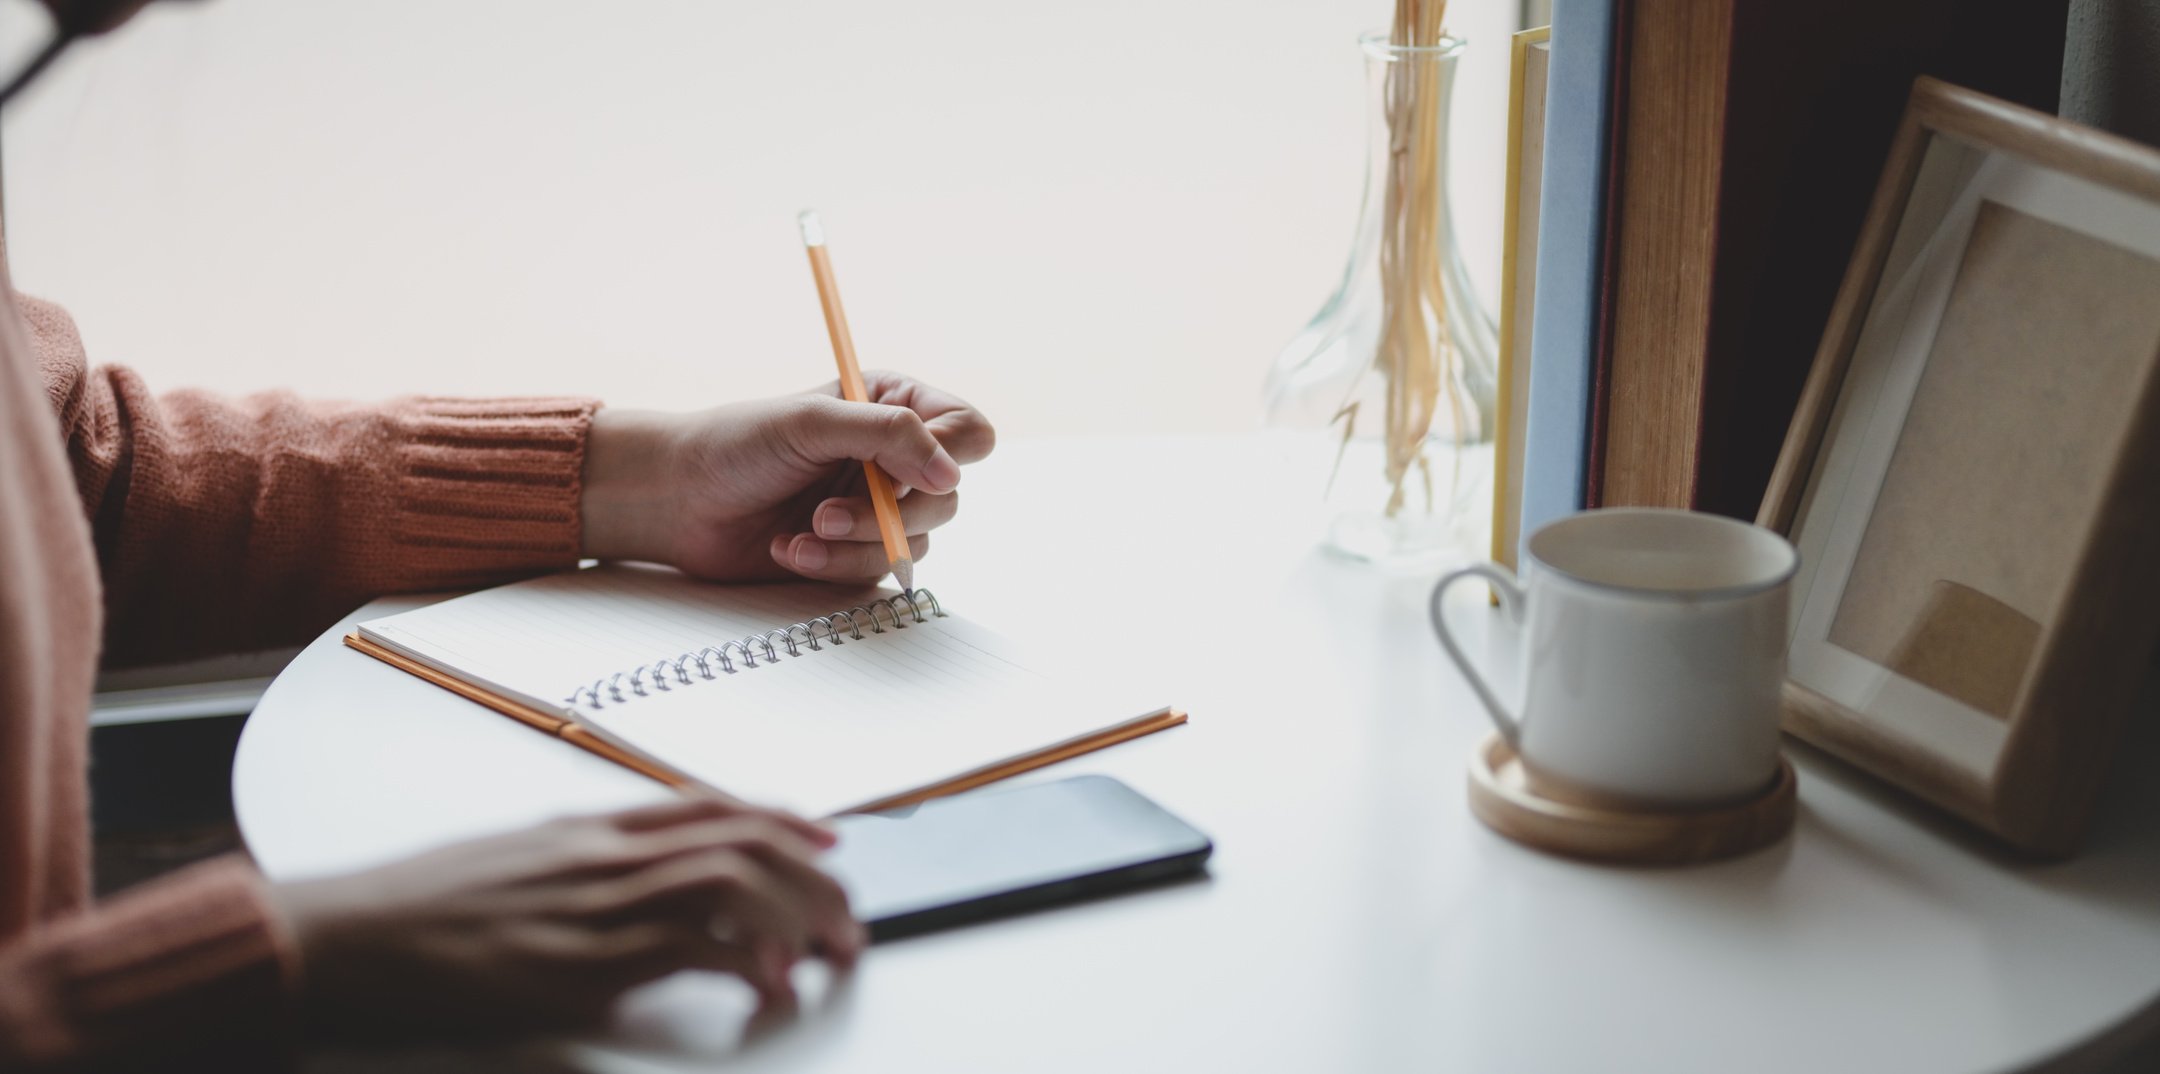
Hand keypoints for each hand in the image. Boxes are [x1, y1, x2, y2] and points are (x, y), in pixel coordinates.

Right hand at [272, 795, 861, 1045]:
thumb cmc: (422, 906)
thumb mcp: (515, 859)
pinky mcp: (579, 965)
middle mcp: (602, 855)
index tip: (829, 840)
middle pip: (739, 840)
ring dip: (795, 913)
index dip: (784, 820)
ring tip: (826, 950)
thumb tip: (643, 870)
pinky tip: (768, 986)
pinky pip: (687, 950)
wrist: (344, 935)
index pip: (711, 807)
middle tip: (846, 916)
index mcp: (588, 828)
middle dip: (812, 876)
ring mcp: (593, 906)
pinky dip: (744, 963)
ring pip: (729, 881)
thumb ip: (583, 859)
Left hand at [580, 372, 994, 583]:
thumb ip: (889, 436)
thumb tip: (950, 474)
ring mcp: (878, 508)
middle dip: (887, 513)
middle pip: (947, 497)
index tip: (912, 476)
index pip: (967, 432)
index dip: (949, 457)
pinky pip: (877, 572)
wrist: (679, 500)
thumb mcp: (813, 422)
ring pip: (915, 542)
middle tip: (827, 511)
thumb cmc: (736, 445)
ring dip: (854, 544)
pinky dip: (834, 566)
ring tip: (802, 531)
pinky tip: (790, 548)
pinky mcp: (857, 553)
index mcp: (892, 407)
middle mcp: (893, 458)